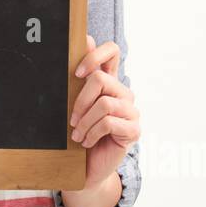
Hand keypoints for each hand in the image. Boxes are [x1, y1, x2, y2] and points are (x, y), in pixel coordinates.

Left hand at [70, 34, 139, 189]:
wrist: (86, 168)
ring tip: (76, 135)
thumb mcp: (74, 105)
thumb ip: (79, 77)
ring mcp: (131, 111)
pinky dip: (91, 133)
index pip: (112, 51)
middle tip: (71, 119)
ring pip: (104, 103)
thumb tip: (85, 39)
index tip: (76, 73)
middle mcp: (122, 93)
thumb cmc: (78, 134)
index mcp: (109, 82)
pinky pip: (108, 122)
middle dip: (80, 100)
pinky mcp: (134, 130)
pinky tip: (86, 142)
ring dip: (84, 121)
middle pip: (101, 79)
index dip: (95, 55)